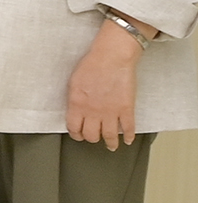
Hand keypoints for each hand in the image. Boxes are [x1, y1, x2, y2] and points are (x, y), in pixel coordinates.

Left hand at [65, 20, 139, 147]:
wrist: (112, 57)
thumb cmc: (91, 65)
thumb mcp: (73, 83)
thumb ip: (74, 100)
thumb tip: (74, 111)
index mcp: (77, 105)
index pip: (74, 128)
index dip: (76, 134)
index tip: (79, 134)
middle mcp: (93, 112)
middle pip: (91, 135)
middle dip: (92, 138)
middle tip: (94, 138)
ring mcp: (111, 111)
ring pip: (109, 136)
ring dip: (110, 142)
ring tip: (111, 145)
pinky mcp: (126, 108)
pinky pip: (128, 128)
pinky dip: (129, 136)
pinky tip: (127, 140)